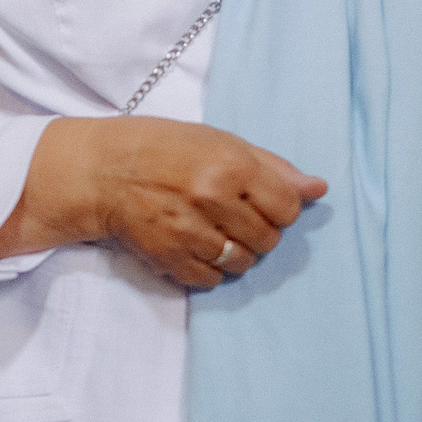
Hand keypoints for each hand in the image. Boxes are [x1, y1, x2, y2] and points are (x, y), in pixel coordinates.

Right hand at [0, 117, 326, 289]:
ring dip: (237, 252)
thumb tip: (319, 189)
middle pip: (268, 239)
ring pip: (243, 263)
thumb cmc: (163, 148)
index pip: (287, 208)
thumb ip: (272, 167)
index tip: (260, 201)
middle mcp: (213, 198)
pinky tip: (196, 245)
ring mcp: (190, 231)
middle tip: (232, 215)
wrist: (101, 170)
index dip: (280, 208)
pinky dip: (210, 268)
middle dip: (258, 231)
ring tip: (215, 232)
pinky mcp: (170, 258)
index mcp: (231, 164)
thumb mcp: (219, 141)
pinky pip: (212, 279)